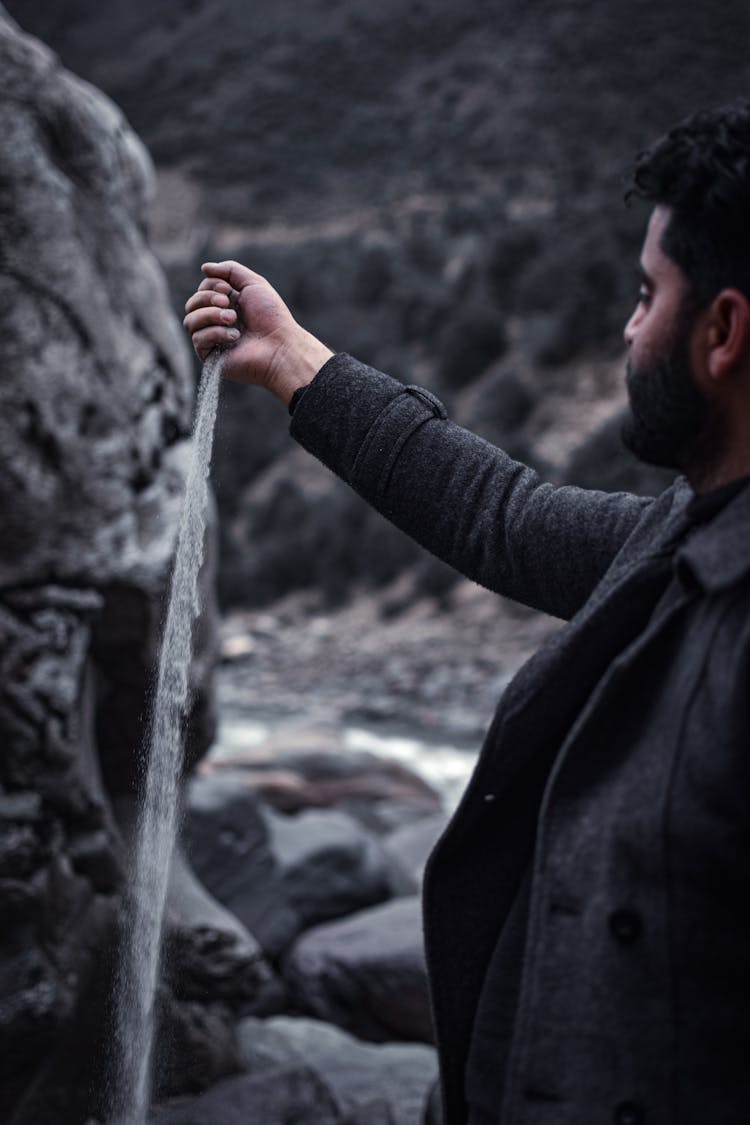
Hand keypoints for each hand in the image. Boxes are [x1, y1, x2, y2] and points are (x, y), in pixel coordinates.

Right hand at [183, 260, 332, 404]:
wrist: (280, 346)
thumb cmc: (271, 316)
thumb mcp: (253, 283)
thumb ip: (229, 270)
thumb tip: (204, 268)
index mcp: (226, 305)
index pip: (202, 291)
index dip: (210, 286)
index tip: (228, 290)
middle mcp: (217, 322)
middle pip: (191, 305)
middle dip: (206, 299)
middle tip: (227, 304)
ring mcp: (213, 340)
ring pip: (190, 321)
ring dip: (210, 315)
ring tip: (232, 319)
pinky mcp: (211, 357)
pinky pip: (198, 339)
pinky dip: (215, 333)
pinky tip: (235, 337)